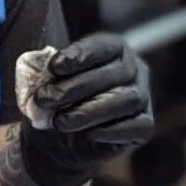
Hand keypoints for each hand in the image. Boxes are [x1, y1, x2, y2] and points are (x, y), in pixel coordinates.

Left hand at [20, 32, 153, 185]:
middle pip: (114, 74)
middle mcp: (134, 69)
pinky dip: (111, 131)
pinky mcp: (145, 126)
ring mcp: (143, 97)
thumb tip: (40, 69)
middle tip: (44, 99)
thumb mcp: (48, 82)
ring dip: (89, 111)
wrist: (59, 139)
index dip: (79, 55)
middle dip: (75, 87)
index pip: (102, 46)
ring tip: (60, 122)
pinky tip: (87, 135)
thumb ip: (48, 72)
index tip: (53, 67)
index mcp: (113, 49)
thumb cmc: (56, 101)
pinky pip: (137, 126)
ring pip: (126, 100)